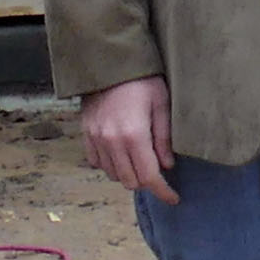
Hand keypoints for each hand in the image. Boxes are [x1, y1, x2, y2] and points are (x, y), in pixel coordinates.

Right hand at [83, 75, 178, 203]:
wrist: (107, 61)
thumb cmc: (141, 79)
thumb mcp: (161, 104)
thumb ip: (164, 138)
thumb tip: (167, 166)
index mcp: (134, 135)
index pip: (149, 176)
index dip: (163, 192)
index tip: (174, 198)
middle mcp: (111, 142)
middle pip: (129, 181)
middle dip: (147, 183)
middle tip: (159, 174)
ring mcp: (95, 139)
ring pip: (113, 174)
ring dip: (129, 174)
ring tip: (141, 160)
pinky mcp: (86, 133)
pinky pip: (97, 162)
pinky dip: (111, 165)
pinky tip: (122, 154)